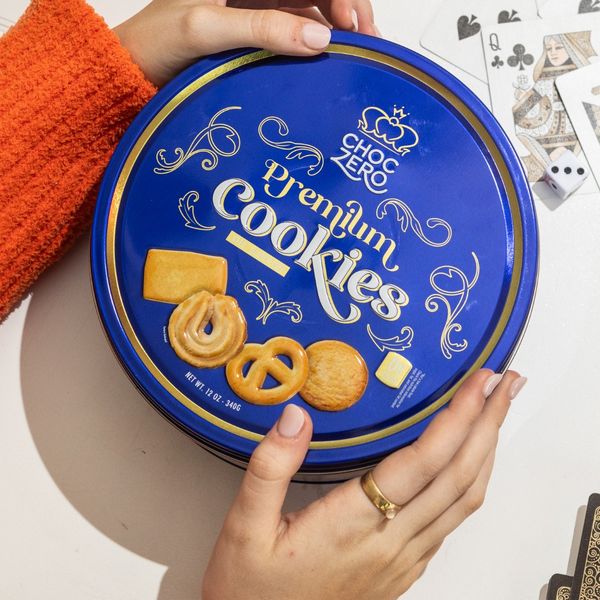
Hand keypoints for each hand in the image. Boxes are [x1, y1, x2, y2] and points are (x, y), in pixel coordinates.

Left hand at [114, 0, 378, 86]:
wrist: (134, 72)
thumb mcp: (207, 28)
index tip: (355, 24)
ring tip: (355, 54)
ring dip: (336, 28)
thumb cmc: (157, 41)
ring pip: (310, 9)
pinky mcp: (254, 32)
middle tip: (367, 41)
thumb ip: (262, 29)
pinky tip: (326, 60)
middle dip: (348, 8)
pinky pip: (293, 32)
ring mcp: (256, 7)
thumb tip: (318, 40)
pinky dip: (314, 44)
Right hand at [202, 369, 526, 598]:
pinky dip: (470, 481)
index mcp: (353, 525)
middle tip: (506, 385)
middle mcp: (390, 543)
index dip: (456, 419)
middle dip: (488, 425)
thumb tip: (296, 417)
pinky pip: (452, 519)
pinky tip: (468, 463)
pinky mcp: (403, 568)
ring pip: (464, 501)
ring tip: (496, 415)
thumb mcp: (244, 526)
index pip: (421, 463)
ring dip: (487, 452)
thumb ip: (269, 467)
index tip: (478, 384)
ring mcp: (403, 559)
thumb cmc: (252, 589)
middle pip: (457, 477)